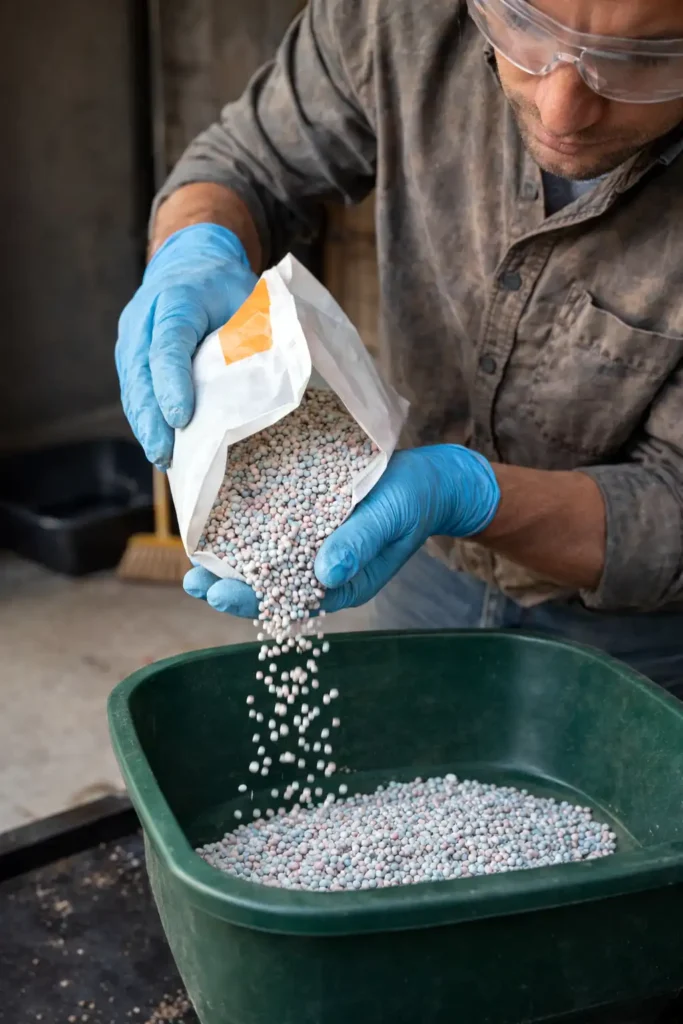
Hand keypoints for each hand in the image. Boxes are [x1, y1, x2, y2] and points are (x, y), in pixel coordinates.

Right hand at [116, 223, 257, 466]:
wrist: (189, 262)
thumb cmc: (226, 286)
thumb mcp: (250, 297)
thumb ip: (258, 332)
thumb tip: (276, 378)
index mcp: (177, 298)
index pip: (170, 344)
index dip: (173, 382)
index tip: (181, 418)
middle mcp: (145, 317)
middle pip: (141, 371)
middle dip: (151, 416)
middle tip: (163, 453)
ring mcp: (132, 337)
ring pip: (132, 386)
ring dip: (144, 424)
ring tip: (162, 459)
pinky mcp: (129, 355)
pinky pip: (133, 390)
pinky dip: (144, 418)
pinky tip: (158, 445)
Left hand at [183, 445, 499, 616]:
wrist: (428, 479)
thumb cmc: (412, 500)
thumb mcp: (389, 517)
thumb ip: (359, 544)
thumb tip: (324, 574)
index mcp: (342, 582)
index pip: (290, 601)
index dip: (251, 600)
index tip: (217, 594)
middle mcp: (322, 570)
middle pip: (268, 586)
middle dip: (228, 584)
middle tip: (192, 580)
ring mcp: (315, 547)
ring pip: (266, 560)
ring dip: (231, 558)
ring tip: (192, 554)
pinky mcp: (311, 521)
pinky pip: (275, 531)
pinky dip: (247, 530)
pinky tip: (218, 521)